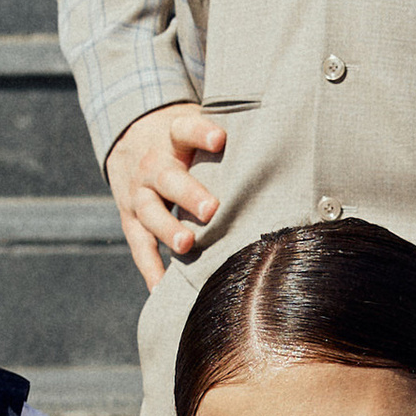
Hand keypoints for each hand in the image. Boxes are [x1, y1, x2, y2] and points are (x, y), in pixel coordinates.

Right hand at [107, 103, 228, 295]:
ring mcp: (138, 193)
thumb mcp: (196, 126)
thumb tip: (284, 142)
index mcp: (173, 137)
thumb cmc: (183, 141)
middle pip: (167, 177)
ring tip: (187, 245)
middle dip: (188, 193)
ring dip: (167, 229)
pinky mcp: (130, 219)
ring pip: (149, 211)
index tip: (220, 140)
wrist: (130, 139)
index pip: (185, 129)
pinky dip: (150, 268)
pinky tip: (162, 288)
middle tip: (212, 209)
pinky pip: (139, 245)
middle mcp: (153, 165)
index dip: (201, 134)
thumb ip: (230, 135)